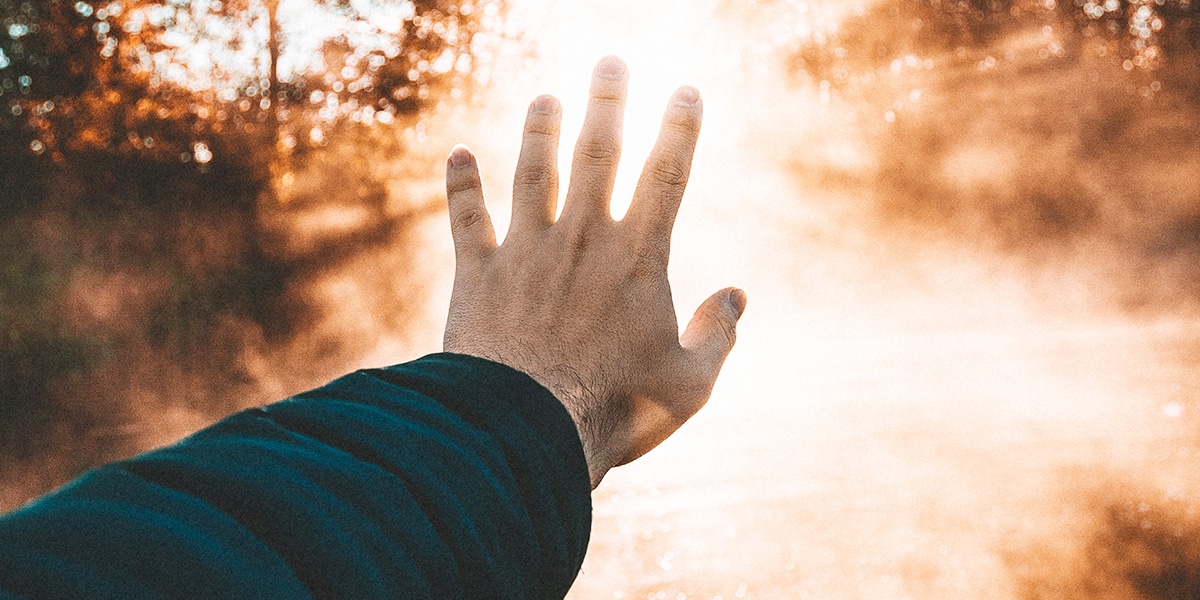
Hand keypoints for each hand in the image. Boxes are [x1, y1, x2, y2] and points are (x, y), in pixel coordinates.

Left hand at [442, 56, 745, 487]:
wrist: (524, 431)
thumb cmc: (616, 411)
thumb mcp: (690, 385)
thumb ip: (719, 336)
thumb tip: (738, 296)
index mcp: (638, 259)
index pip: (666, 176)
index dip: (679, 129)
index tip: (685, 89)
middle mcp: (581, 240)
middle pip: (596, 154)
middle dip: (606, 102)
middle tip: (608, 60)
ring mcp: (525, 252)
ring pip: (533, 173)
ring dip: (538, 131)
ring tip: (545, 97)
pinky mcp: (478, 275)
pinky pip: (467, 219)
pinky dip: (462, 185)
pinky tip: (458, 154)